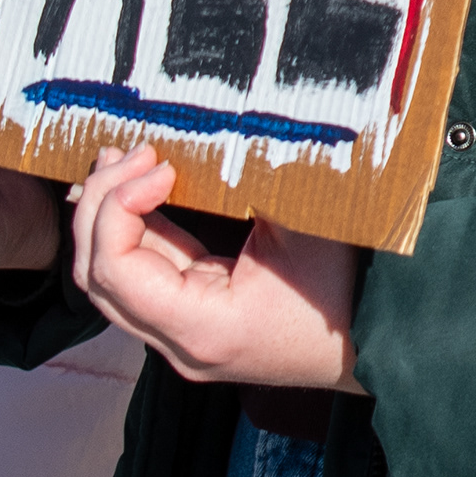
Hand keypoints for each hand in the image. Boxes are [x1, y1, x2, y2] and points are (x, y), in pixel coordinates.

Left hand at [68, 146, 368, 389]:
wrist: (378, 342)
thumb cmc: (349, 289)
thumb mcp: (300, 225)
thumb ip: (246, 182)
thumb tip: (208, 130)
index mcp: (201, 328)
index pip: (115, 270)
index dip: (119, 206)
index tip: (160, 165)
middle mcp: (179, 346)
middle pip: (98, 278)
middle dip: (102, 205)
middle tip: (133, 152)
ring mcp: (182, 341)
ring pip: (112, 282)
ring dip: (110, 218)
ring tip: (126, 163)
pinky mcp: (192, 325)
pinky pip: (143, 281)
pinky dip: (135, 233)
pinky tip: (143, 191)